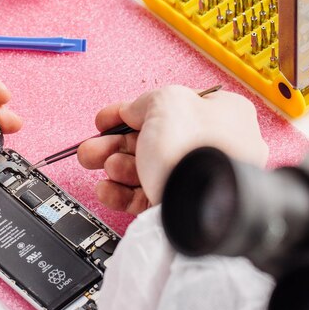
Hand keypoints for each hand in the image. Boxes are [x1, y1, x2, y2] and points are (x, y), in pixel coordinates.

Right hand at [77, 86, 267, 212]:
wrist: (206, 207)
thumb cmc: (197, 151)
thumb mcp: (167, 103)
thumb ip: (145, 102)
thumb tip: (132, 111)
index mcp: (216, 114)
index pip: (165, 109)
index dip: (130, 112)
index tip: (104, 120)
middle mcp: (207, 147)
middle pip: (148, 141)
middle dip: (113, 144)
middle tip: (92, 148)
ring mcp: (192, 180)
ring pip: (142, 170)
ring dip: (115, 167)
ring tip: (105, 166)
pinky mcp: (178, 207)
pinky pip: (142, 197)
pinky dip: (119, 194)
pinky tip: (106, 190)